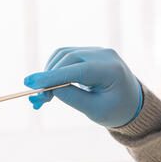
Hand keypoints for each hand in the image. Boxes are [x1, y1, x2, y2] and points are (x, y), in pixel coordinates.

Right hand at [24, 47, 142, 127]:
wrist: (130, 102)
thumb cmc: (115, 109)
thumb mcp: (94, 110)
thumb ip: (71, 97)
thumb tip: (46, 88)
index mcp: (111, 70)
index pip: (77, 69)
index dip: (52, 76)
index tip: (30, 84)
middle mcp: (104, 55)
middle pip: (67, 59)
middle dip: (48, 78)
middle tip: (38, 100)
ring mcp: (95, 51)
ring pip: (62, 55)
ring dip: (48, 73)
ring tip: (44, 96)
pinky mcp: (87, 53)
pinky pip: (64, 56)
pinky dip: (53, 70)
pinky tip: (50, 86)